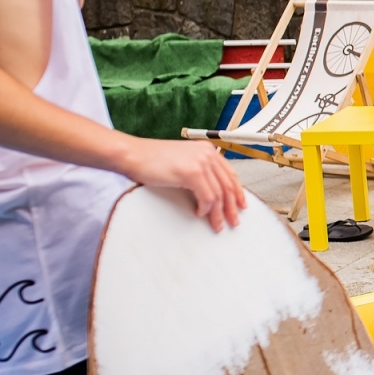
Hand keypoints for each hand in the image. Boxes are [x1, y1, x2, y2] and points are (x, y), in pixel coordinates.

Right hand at [120, 139, 244, 230]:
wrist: (132, 154)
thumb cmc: (151, 159)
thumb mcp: (182, 161)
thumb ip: (199, 170)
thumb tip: (211, 191)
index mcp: (207, 150)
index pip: (230, 174)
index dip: (237, 192)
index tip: (241, 205)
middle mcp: (207, 154)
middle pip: (228, 185)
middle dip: (232, 206)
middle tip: (233, 221)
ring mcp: (201, 162)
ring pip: (219, 194)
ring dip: (218, 213)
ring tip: (217, 225)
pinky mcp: (191, 173)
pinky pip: (207, 197)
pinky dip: (205, 208)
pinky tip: (199, 213)